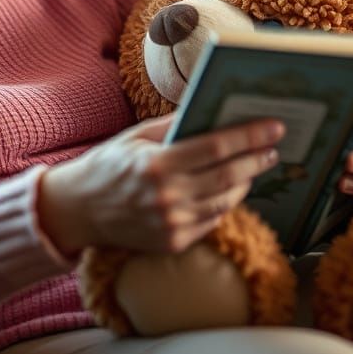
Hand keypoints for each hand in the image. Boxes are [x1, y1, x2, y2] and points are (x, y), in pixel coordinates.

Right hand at [38, 115, 283, 256]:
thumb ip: (175, 126)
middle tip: (273, 147)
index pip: (217, 147)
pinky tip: (230, 189)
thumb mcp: (137, 136)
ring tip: (255, 166)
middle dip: (256, 159)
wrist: (79, 210)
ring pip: (225, 201)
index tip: (273, 127)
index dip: (250, 136)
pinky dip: (225, 203)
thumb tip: (213, 111)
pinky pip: (211, 220)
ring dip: (245, 182)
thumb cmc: (109, 164)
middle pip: (229, 176)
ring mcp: (172, 224)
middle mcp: (167, 197)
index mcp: (157, 164)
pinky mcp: (174, 243)